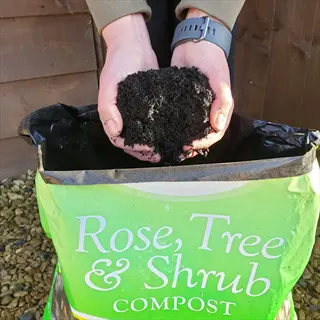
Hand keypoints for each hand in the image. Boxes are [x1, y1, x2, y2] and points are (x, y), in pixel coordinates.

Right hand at [99, 14, 159, 161]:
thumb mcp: (109, 83)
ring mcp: (139, 112)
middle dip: (145, 151)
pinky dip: (161, 130)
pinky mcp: (151, 105)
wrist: (134, 44)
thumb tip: (115, 130)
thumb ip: (108, 107)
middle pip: (134, 141)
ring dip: (154, 144)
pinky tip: (172, 133)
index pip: (120, 140)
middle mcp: (125, 116)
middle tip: (160, 154)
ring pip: (145, 134)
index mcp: (113, 115)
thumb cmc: (118, 62)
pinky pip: (155, 121)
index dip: (133, 148)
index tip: (148, 150)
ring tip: (167, 148)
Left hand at [171, 10, 233, 159]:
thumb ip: (222, 101)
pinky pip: (178, 117)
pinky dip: (172, 125)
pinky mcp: (181, 101)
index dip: (203, 143)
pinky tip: (162, 129)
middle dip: (190, 144)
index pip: (214, 134)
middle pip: (201, 135)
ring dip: (180, 137)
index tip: (188, 145)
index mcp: (219, 110)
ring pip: (189, 129)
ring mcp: (193, 108)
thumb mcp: (220, 79)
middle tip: (176, 148)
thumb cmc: (211, 59)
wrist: (195, 41)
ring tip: (168, 144)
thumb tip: (218, 125)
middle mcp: (207, 112)